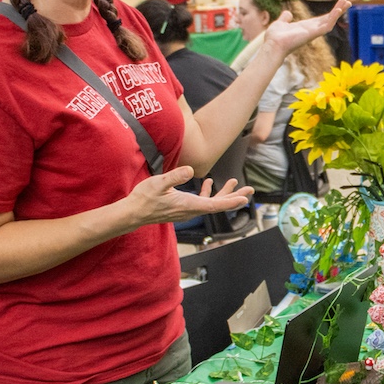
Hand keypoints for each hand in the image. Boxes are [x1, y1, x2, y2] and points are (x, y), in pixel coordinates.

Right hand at [125, 166, 253, 226]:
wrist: (133, 213)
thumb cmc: (144, 198)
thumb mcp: (158, 183)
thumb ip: (174, 176)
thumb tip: (190, 170)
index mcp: (188, 205)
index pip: (214, 205)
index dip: (230, 202)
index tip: (244, 199)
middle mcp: (191, 210)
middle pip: (218, 205)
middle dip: (235, 197)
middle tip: (250, 189)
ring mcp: (188, 210)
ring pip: (211, 203)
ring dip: (224, 194)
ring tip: (234, 182)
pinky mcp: (183, 208)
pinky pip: (201, 202)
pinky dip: (209, 193)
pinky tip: (209, 183)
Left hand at [264, 0, 349, 55]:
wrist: (272, 45)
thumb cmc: (275, 38)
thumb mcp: (280, 23)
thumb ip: (285, 18)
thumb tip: (288, 13)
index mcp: (306, 27)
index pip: (321, 19)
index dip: (330, 12)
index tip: (338, 5)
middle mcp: (312, 30)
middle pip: (329, 19)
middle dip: (338, 10)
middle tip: (348, 1)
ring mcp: (313, 32)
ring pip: (330, 21)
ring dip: (339, 11)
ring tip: (347, 2)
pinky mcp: (313, 34)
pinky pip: (326, 26)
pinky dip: (333, 18)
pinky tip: (339, 10)